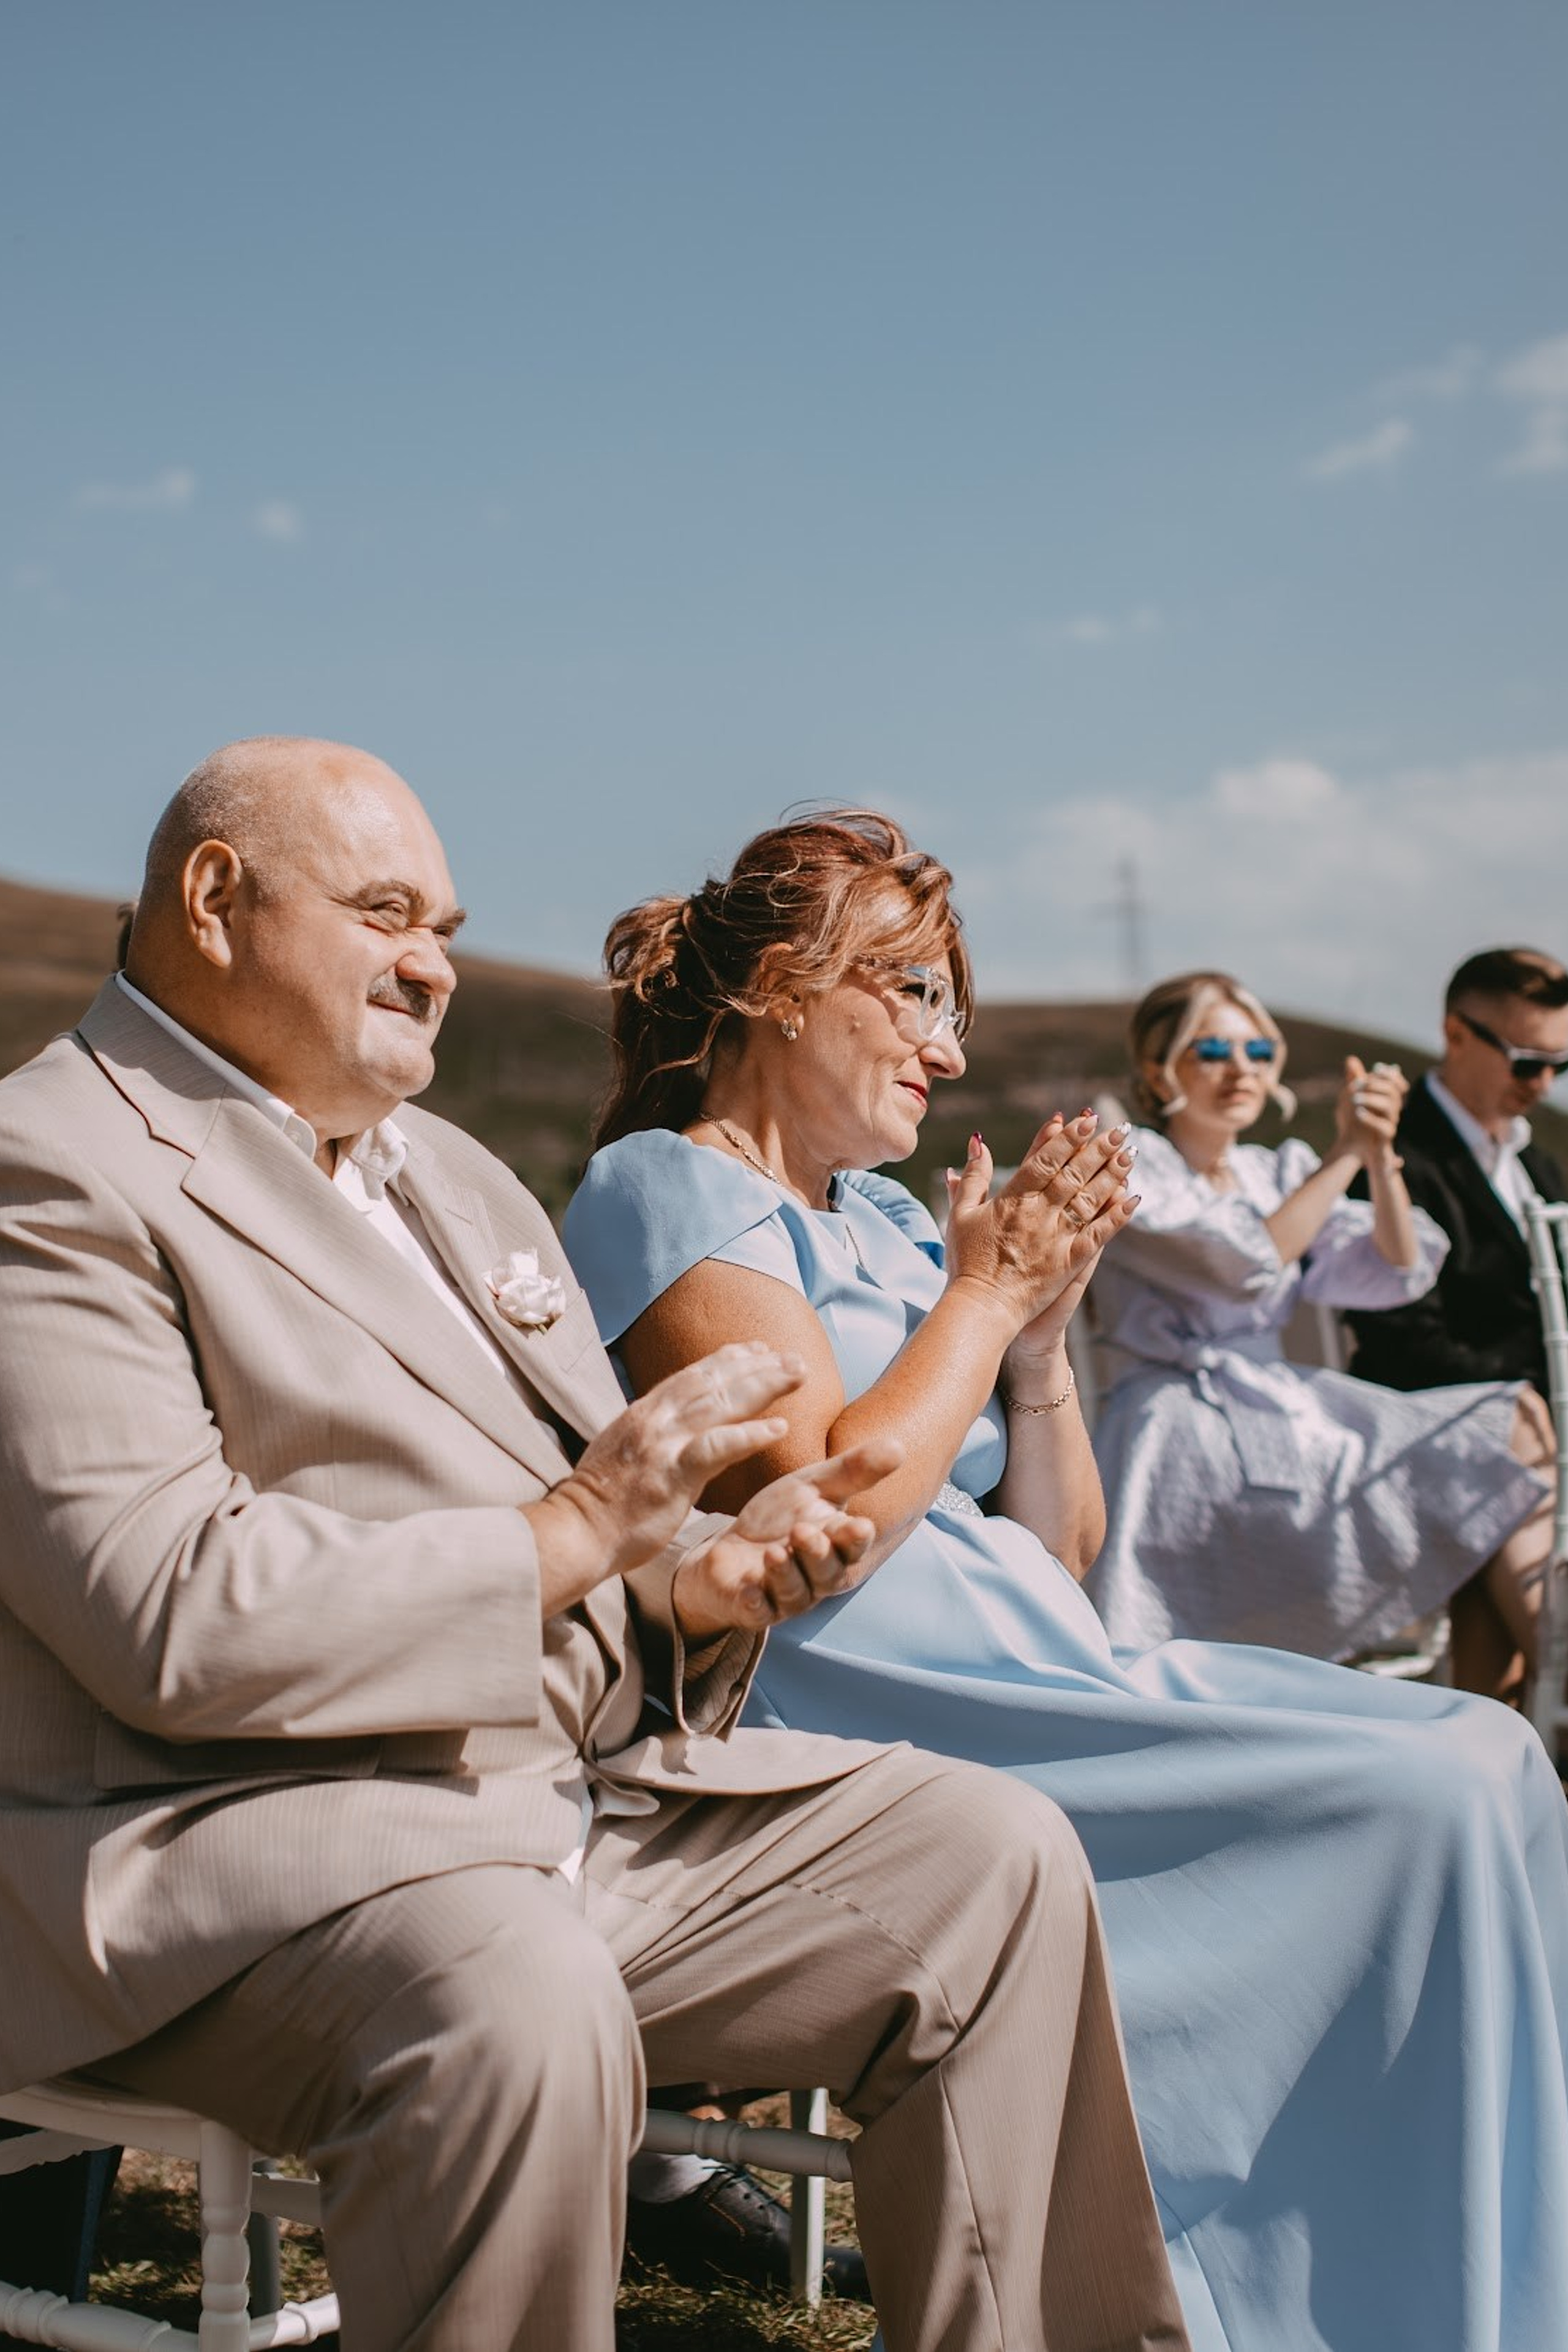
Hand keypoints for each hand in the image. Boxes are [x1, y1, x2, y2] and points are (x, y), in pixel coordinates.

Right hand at [525, 1342, 816, 1606]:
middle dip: (758, 1364)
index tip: (759, 1349)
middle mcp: (656, 1419)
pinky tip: (779, 1429)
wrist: (577, 1530)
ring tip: (797, 1375)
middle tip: (794, 1357)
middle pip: (714, 1380)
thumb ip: (654, 1432)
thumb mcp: (626, 1450)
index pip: (693, 1374)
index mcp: (645, 1413)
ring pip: (721, 1402)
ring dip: (764, 1385)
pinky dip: (750, 1435)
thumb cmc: (603, 1501)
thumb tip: (676, 1426)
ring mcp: (664, 1444)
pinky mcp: (673, 1475)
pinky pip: (718, 1448)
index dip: (729, 1359)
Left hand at [673, 1438, 904, 1637]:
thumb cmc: (780, 1518)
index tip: (860, 1525)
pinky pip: (759, 1614)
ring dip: (786, 1574)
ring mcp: (785, 1597)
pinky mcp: (753, 1609)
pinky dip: (756, 1604)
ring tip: (773, 1551)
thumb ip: (853, 1471)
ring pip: (795, 1594)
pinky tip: (749, 1589)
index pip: (853, 1545)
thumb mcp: (812, 1486)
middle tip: (802, 1531)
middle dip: (817, 1554)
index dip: (855, 1538)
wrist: (730, 1548)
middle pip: (827, 1574)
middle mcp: (816, 1577)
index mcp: (835, 1546)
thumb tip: (899, 1445)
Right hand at [943, 1113, 1138, 1345]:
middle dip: (1099, 1148)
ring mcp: (1056, 1237)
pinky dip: (1117, 1215)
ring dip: (1113, 1174)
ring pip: (1090, 1198)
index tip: (1086, 1119)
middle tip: (1120, 1128)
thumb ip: (973, 1177)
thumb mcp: (961, 1214)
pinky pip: (1099, 1234)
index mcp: (1011, 1199)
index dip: (1067, 1137)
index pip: (1044, 1159)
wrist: (981, 1307)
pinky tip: (1134, 1198)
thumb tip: (978, 1142)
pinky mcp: (1070, 1261)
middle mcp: (1038, 1213)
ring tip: (1131, 1154)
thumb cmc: (966, 1261)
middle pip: (1073, 1173)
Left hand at [1333, 1055, 1406, 1167]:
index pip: (1396, 1083)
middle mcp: (1391, 1111)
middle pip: (1393, 1092)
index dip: (1390, 1075)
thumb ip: (1353, 1080)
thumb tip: (1350, 1059)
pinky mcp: (1384, 1140)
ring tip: (1354, 1097)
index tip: (1377, 1069)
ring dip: (1372, 1098)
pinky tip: (1358, 1112)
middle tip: (1355, 1084)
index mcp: (1385, 1101)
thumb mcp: (1350, 1100)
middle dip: (1375, 1084)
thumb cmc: (1354, 1125)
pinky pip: (1384, 1128)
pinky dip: (1371, 1118)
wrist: (1353, 1152)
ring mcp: (1390, 1125)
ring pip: (1391, 1107)